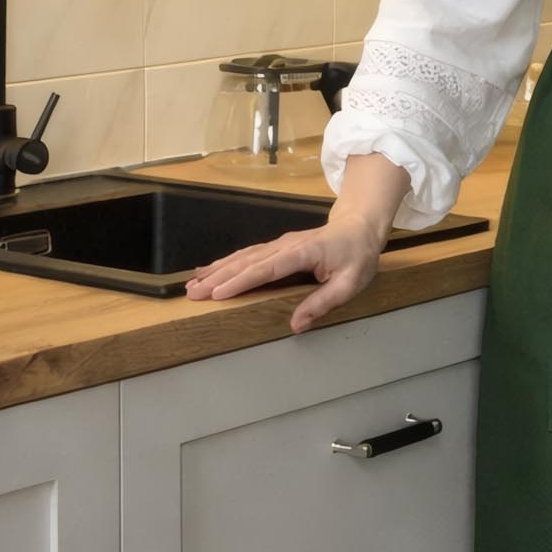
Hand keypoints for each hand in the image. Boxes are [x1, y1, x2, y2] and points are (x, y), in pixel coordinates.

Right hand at [186, 213, 385, 332]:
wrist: (359, 227)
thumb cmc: (357, 255)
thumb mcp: (350, 283)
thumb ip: (323, 303)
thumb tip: (296, 324)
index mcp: (302, 253)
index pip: (266, 268)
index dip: (240, 281)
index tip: (217, 293)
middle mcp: (285, 246)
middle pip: (246, 261)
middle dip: (217, 277)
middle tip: (193, 293)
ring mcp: (279, 244)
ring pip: (242, 256)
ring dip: (216, 270)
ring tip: (193, 283)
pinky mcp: (277, 247)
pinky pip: (247, 255)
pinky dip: (226, 263)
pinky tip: (210, 270)